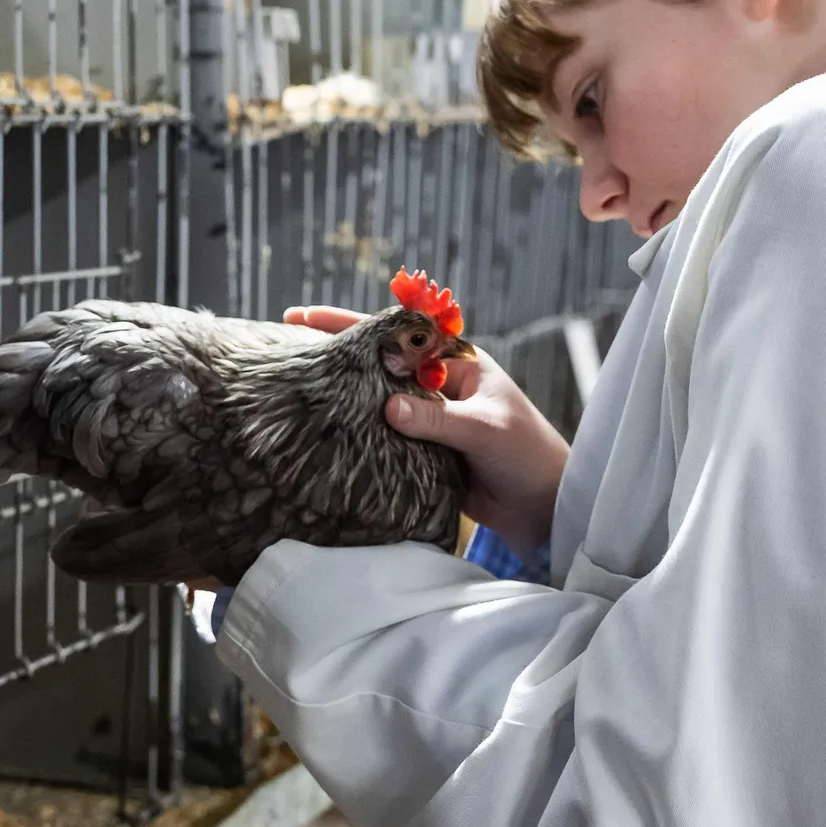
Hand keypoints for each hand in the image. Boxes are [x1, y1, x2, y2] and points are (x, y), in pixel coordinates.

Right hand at [285, 306, 567, 552]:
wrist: (543, 507)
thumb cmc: (527, 455)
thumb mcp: (484, 430)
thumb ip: (438, 419)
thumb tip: (389, 407)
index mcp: (454, 363)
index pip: (394, 335)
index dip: (349, 325)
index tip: (304, 319)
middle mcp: (435, 386)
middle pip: (375, 364)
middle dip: (334, 354)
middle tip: (282, 348)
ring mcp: (426, 419)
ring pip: (374, 400)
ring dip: (340, 395)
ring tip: (291, 387)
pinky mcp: (420, 452)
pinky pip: (380, 437)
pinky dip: (354, 433)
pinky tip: (323, 433)